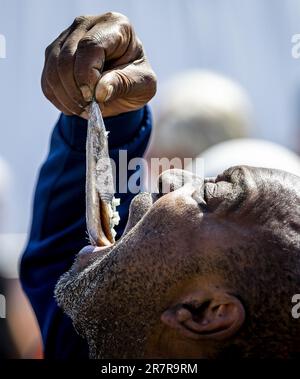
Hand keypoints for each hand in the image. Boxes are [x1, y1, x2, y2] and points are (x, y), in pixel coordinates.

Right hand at [41, 12, 156, 117]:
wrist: (126, 84)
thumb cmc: (137, 79)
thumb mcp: (142, 84)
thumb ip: (123, 84)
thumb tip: (99, 92)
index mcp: (114, 25)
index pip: (90, 45)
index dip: (87, 75)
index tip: (94, 98)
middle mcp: (86, 25)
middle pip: (67, 58)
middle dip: (76, 90)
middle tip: (90, 109)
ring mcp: (66, 38)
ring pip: (53, 70)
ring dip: (66, 97)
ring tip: (85, 110)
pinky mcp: (54, 56)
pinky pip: (47, 81)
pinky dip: (59, 100)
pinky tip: (75, 107)